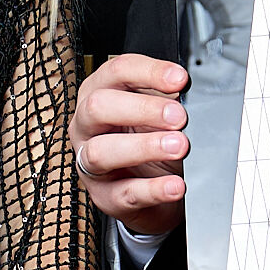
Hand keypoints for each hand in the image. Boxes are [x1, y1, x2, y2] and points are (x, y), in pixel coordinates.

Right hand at [73, 54, 189, 233]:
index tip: (180, 79)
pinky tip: (175, 185)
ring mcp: (89, 163)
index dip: (149, 72)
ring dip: (145, 147)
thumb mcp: (156, 111)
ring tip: (179, 146)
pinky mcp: (104, 197)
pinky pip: (124, 193)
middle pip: (98, 107)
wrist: (155, 189)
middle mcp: (86, 126)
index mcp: (98, 94)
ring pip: (101, 151)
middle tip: (179, 117)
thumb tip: (182, 86)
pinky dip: (153, 189)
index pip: (115, 72)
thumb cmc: (149, 140)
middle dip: (143, 109)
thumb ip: (165, 96)